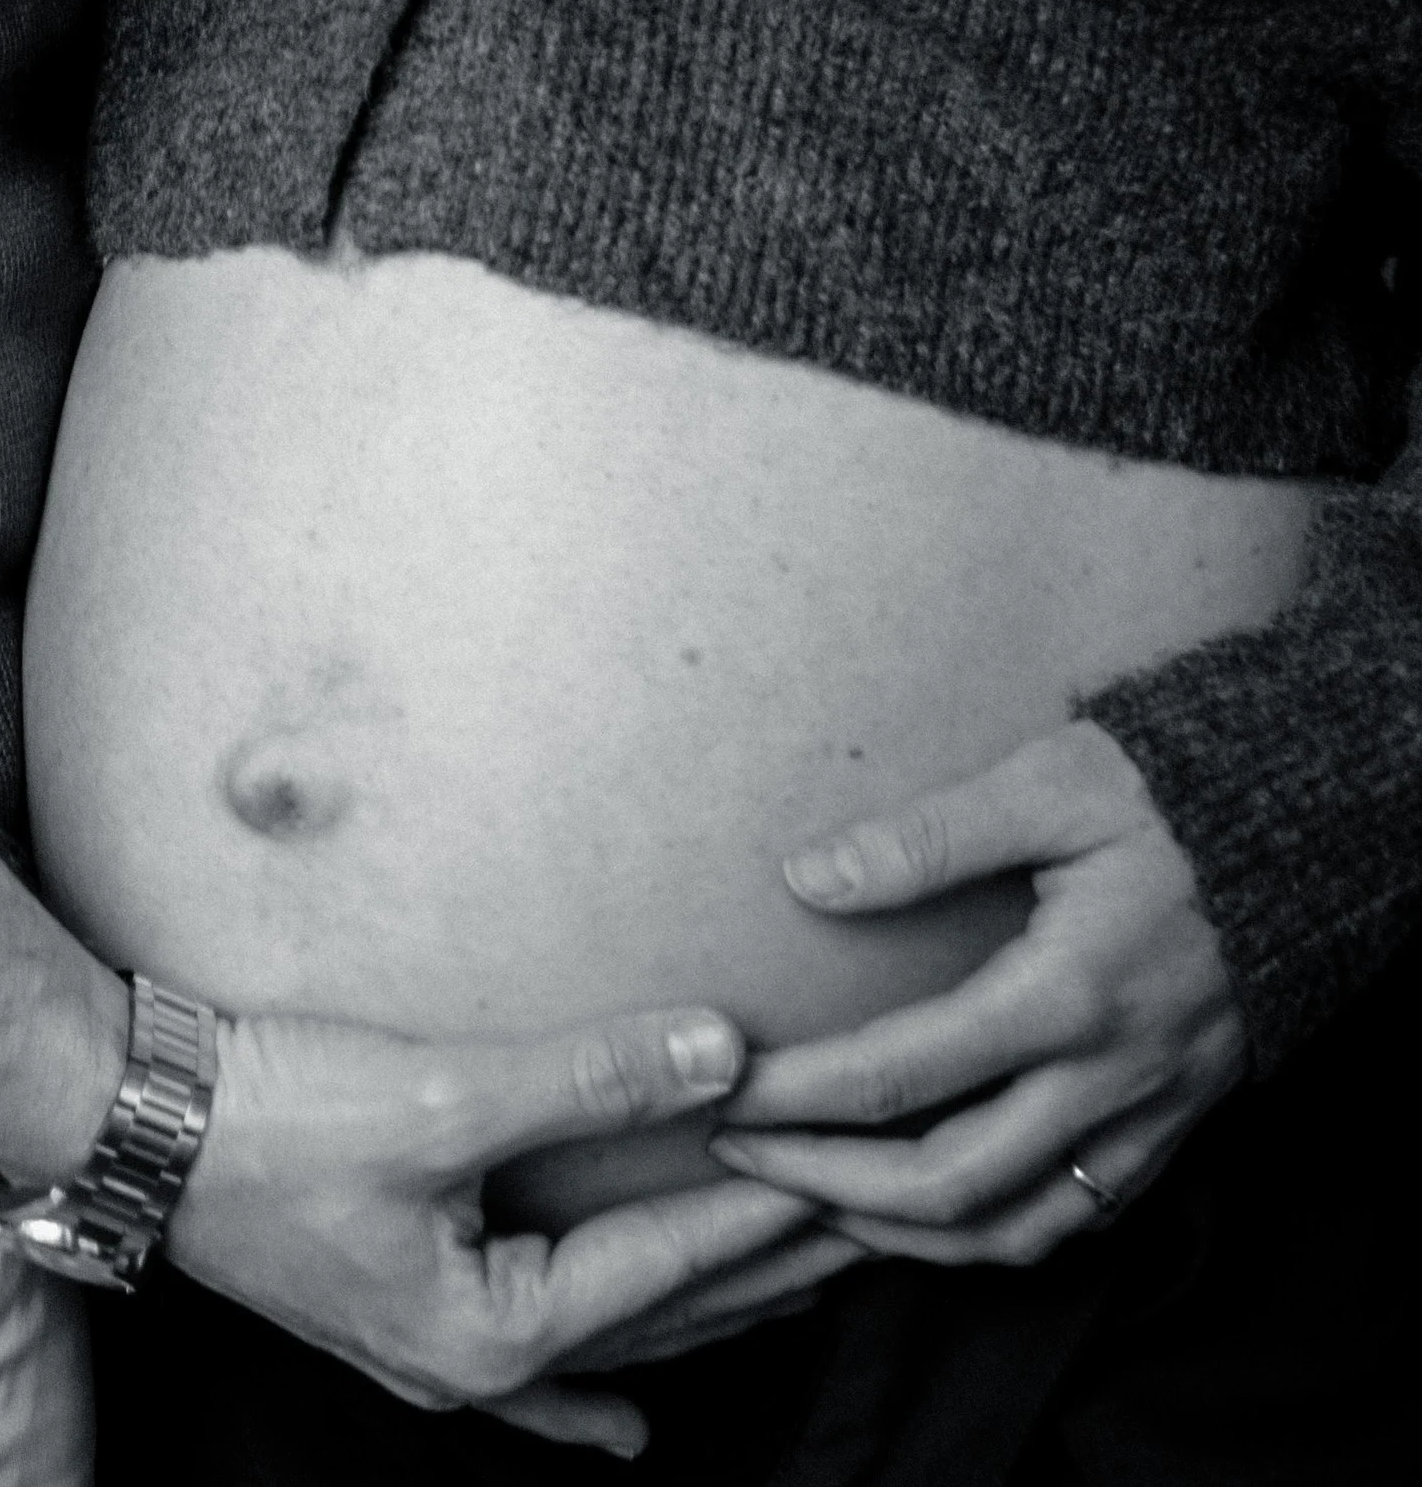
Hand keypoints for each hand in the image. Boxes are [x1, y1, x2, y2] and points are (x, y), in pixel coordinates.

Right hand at [173, 1001, 820, 1452]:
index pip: (673, 1263)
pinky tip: (626, 1428)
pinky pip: (530, 1374)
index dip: (767, 1203)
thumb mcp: (445, 1095)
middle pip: (658, 1319)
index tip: (851, 1157)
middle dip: (762, 1267)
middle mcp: (476, 1367)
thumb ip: (588, 1077)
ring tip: (791, 1296)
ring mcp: (436, 1353)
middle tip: (863, 1216)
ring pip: (607, 1347)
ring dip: (699, 1316)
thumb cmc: (277, 1117)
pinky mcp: (402, 1315)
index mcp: (496, 1330)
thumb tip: (724, 1048)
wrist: (136, 1125)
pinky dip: (589, 1394)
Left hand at [709, 721, 1242, 1268]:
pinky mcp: (1170, 1133)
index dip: (797, 1096)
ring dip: (902, 1237)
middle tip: (741, 1156)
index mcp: (1066, 995)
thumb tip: (808, 877)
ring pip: (1013, 1232)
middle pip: (949, 1186)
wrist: (1300, 835)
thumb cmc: (1163, 797)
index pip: (901, 1077)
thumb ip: (927, 836)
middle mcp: (1106, 1080)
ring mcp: (1146, 1120)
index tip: (723, 1091)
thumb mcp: (1046, 785)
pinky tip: (927, 1214)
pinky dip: (988, 1239)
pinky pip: (1072, 1224)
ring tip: (811, 1201)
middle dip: (828, 1186)